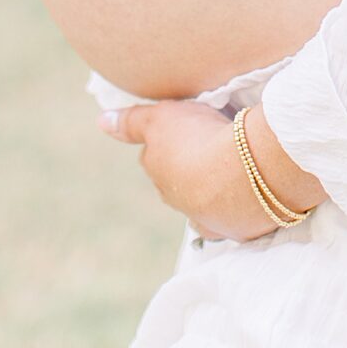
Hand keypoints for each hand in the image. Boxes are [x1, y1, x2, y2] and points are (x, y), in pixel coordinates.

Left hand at [99, 98, 285, 243]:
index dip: (170, 142)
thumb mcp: (161, 118)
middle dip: (189, 169)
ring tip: (232, 169)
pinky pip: (232, 218)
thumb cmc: (200, 139)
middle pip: (179, 184)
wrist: (245, 172)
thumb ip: (131, 122)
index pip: (156, 158)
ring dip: (214, 189)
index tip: (186, 131)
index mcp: (160, 175)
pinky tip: (244, 196)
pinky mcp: (236, 229)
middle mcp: (179, 202)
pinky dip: (235, 208)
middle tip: (210, 147)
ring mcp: (208, 219)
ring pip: (205, 203)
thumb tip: (101, 122)